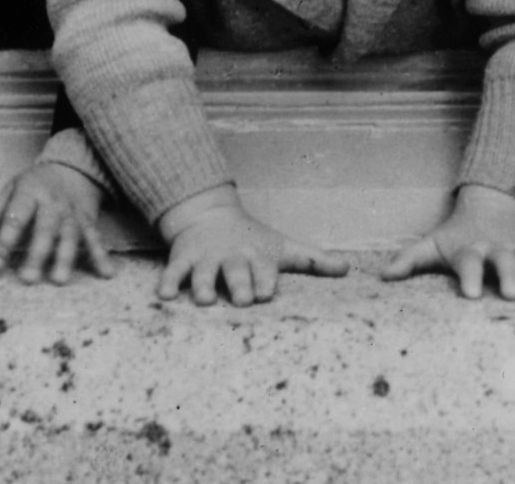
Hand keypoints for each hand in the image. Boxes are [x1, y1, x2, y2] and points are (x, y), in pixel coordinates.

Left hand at [0, 162, 115, 283]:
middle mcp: (53, 203)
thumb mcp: (13, 185)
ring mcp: (72, 212)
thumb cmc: (37, 182)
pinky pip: (95, 238)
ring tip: (59, 280)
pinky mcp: (88, 220)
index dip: (4, 241)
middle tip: (28, 279)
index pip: (15, 217)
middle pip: (45, 229)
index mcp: (30, 192)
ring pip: (70, 235)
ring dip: (65, 258)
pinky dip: (101, 256)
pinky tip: (106, 273)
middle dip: (37, 254)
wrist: (73, 166)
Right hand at [156, 186, 349, 306]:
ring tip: (203, 299)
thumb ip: (314, 260)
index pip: (263, 270)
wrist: (211, 215)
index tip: (267, 292)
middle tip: (241, 298)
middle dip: (238, 284)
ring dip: (203, 284)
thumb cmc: (254, 241)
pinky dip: (169, 282)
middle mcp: (232, 257)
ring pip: (203, 272)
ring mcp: (206, 257)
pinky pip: (174, 270)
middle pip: (235, 271)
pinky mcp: (184, 258)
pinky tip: (164, 295)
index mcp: (257, 257)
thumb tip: (349, 269)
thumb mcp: (283, 247)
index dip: (264, 280)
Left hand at [382, 184, 514, 299]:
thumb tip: (382, 276)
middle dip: (508, 276)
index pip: (468, 262)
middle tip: (511, 294)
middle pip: (504, 260)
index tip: (468, 295)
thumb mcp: (433, 245)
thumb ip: (409, 260)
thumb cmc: (458, 237)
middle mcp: (497, 249)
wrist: (490, 208)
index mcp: (470, 250)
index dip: (468, 276)